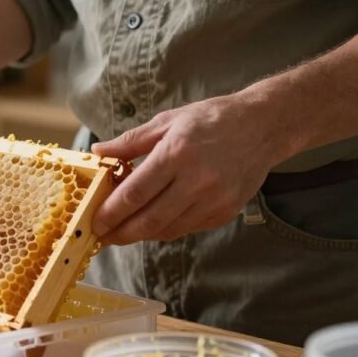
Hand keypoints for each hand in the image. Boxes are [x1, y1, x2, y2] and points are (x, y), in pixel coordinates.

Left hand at [90, 94, 289, 244]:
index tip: (94, 222)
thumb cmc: (211, 119)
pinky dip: (165, 230)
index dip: (111, 212)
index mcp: (177, 154)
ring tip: (121, 232)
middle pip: (149, 219)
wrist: (263, 126)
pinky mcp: (226, 211)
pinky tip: (150, 225)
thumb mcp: (167, 121)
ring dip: (141, 235)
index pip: (135, 193)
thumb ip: (130, 142)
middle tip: (102, 237)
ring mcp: (215, 199)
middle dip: (120, 233)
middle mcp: (197, 180)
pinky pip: (186, 228)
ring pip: (168, 229)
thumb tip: (98, 152)